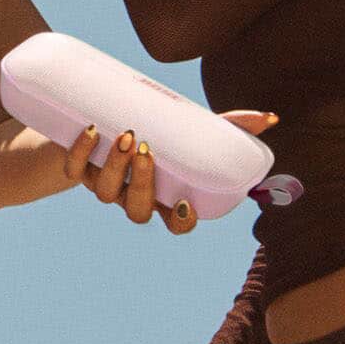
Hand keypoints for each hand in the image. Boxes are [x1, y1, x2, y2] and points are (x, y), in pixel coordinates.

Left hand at [61, 110, 278, 231]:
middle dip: (142, 182)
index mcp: (164, 197)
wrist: (98, 124)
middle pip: (138, 210)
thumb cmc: (158, 131)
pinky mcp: (79, 168)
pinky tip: (90, 129)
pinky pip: (75, 169)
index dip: (180, 222)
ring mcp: (104, 185)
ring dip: (114, 165)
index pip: (175, 225)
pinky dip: (80, 151)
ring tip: (124, 134)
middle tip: (147, 149)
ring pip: (107, 191)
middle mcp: (133, 197)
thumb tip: (269, 118)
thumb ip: (228, 127)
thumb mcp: (192, 129)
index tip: (184, 204)